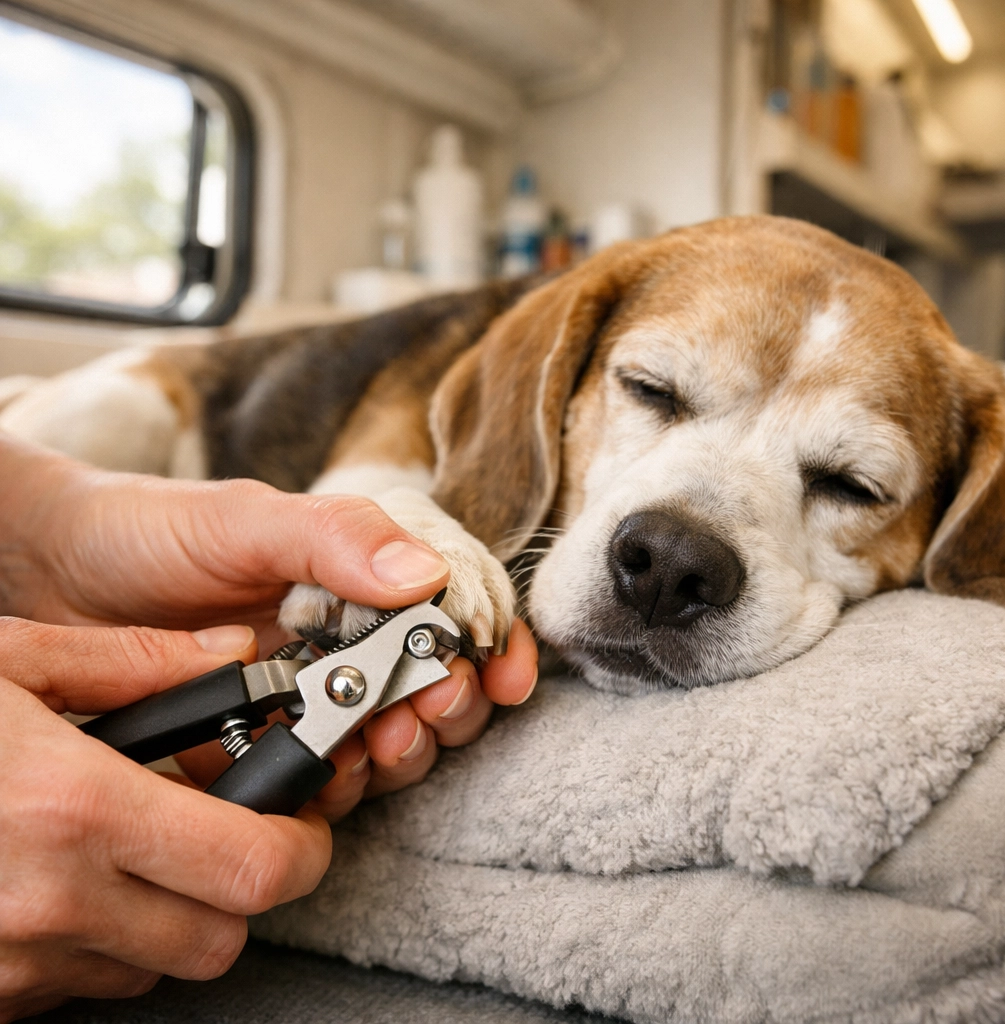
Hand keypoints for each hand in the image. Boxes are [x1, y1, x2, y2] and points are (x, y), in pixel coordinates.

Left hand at [0, 440, 538, 811]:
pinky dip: (346, 783)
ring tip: (378, 742)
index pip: (458, 602)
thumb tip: (424, 577)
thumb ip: (336, 539)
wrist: (52, 577)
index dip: (493, 639)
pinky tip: (329, 772)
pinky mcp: (274, 742)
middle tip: (426, 706)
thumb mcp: (245, 520)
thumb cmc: (150, 531)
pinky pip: (333, 777)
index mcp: (362, 568)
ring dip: (406, 748)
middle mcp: (351, 630)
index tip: (504, 675)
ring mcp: (315, 690)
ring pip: (398, 735)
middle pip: (443, 678)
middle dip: (451, 702)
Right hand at [0, 618, 331, 1021]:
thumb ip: (133, 660)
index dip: (299, 848)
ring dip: (168, 913)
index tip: (300, 821)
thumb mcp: (8, 658)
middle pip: (219, 937)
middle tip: (227, 827)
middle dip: (242, 885)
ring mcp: (3, 967)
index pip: (253, 870)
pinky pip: (76, 987)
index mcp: (73, 811)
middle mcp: (45, 906)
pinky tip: (63, 878)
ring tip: (132, 843)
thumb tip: (231, 651)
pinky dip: (98, 943)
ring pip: (152, 968)